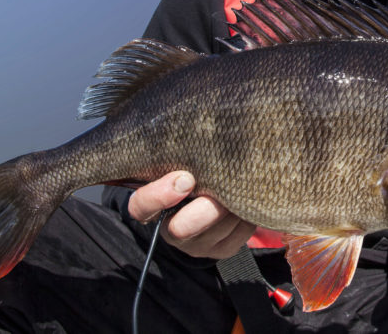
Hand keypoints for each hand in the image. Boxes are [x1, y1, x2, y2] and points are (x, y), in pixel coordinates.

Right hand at [128, 171, 255, 259]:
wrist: (207, 209)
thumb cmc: (191, 178)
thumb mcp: (179, 167)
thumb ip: (182, 161)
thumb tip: (200, 138)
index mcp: (153, 209)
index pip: (141, 206)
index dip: (159, 195)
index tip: (185, 178)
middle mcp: (171, 232)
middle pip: (183, 228)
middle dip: (205, 209)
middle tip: (221, 188)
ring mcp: (198, 246)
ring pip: (219, 227)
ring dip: (233, 204)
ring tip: (241, 183)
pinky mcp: (223, 250)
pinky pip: (240, 232)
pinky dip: (246, 213)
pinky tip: (247, 198)